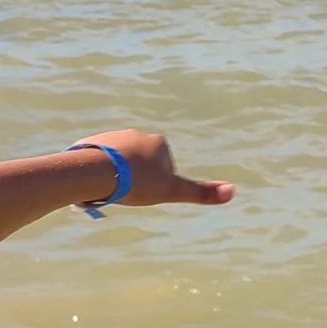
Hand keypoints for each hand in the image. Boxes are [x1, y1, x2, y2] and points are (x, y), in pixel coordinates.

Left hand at [73, 131, 235, 208]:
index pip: (164, 169)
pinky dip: (99, 172)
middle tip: (125, 193)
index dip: (155, 185)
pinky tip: (94, 183)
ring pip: (119, 163)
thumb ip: (200, 193)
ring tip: (109, 189)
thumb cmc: (136, 182)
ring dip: (117, 177)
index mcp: (159, 143)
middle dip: (135, 180)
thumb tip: (233, 191)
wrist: (96, 172)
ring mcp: (114, 137)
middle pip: (141, 165)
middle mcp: (138, 135)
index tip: (144, 192)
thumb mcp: (171, 190)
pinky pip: (100, 161)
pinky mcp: (93, 143)